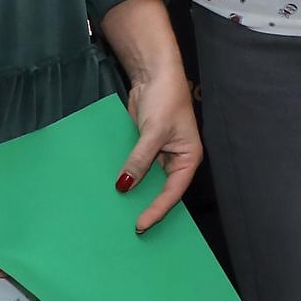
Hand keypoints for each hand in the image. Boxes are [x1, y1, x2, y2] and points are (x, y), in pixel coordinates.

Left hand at [114, 65, 203, 233]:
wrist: (153, 74)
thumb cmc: (166, 99)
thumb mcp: (154, 131)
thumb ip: (140, 160)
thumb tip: (124, 186)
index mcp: (188, 158)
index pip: (174, 191)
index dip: (158, 209)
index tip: (140, 224)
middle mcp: (176, 160)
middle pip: (162, 190)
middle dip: (147, 206)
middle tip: (127, 227)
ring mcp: (159, 155)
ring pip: (146, 180)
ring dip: (134, 192)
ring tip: (117, 213)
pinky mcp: (144, 148)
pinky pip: (135, 167)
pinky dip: (124, 176)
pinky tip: (111, 188)